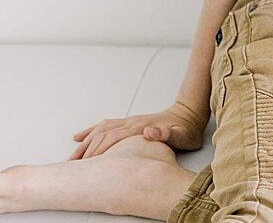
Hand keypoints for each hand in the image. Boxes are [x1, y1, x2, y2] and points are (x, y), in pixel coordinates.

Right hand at [71, 101, 206, 158]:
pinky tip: (80, 137)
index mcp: (140, 128)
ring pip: (100, 130)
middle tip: (72, 167)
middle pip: (102, 136)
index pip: (112, 140)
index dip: (97, 152)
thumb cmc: (186, 129)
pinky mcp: (129, 122)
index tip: (86, 166)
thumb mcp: (182, 135)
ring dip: (84, 143)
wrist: (189, 114)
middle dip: (86, 151)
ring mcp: (129, 121)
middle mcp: (131, 123)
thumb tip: (149, 131)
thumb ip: (167, 134)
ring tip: (72, 157)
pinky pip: (105, 125)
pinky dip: (90, 131)